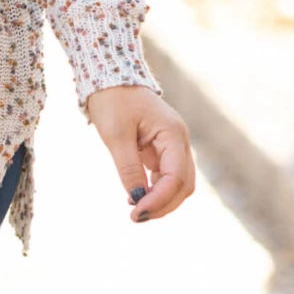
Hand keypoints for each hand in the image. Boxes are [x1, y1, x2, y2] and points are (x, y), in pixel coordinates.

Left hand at [85, 84, 194, 222]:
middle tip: (136, 217)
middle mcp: (179, 141)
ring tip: (136, 211)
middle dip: (164, 205)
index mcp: (173, 134)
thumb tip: (137, 199)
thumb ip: (128, 168)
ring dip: (161, 200)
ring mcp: (173, 145)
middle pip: (184, 185)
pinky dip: (156, 191)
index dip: (159, 200)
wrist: (110, 77)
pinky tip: (136, 197)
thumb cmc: (113, 100)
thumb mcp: (116, 136)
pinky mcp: (162, 149)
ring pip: (178, 183)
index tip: (136, 213)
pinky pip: (166, 176)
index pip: (176, 177)